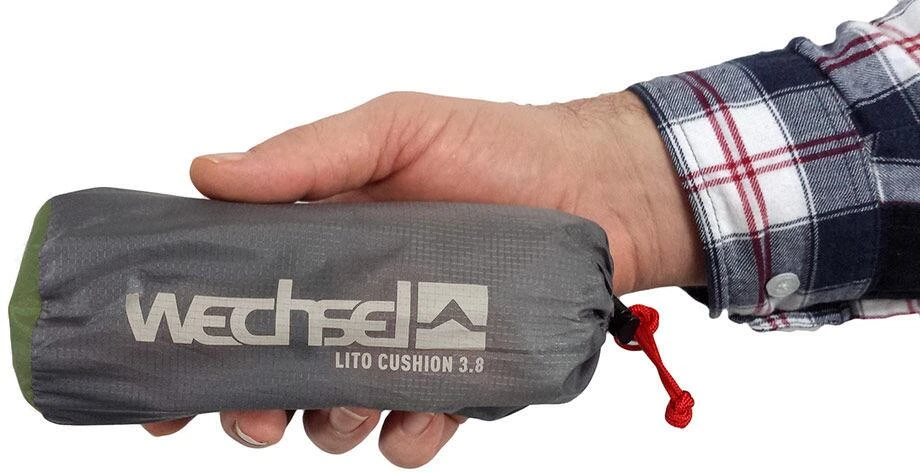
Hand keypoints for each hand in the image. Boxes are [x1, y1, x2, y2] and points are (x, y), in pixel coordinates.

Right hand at [143, 91, 703, 466]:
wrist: (597, 190)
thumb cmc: (497, 149)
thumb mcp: (395, 131)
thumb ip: (306, 157)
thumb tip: (205, 173)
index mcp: (320, 246)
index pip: (234, 300)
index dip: (191, 347)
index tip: (159, 391)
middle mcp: (352, 304)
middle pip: (275, 377)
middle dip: (253, 411)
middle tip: (257, 417)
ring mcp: (402, 347)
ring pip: (336, 417)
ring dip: (330, 427)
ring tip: (355, 406)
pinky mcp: (456, 381)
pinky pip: (412, 432)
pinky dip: (406, 436)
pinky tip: (420, 415)